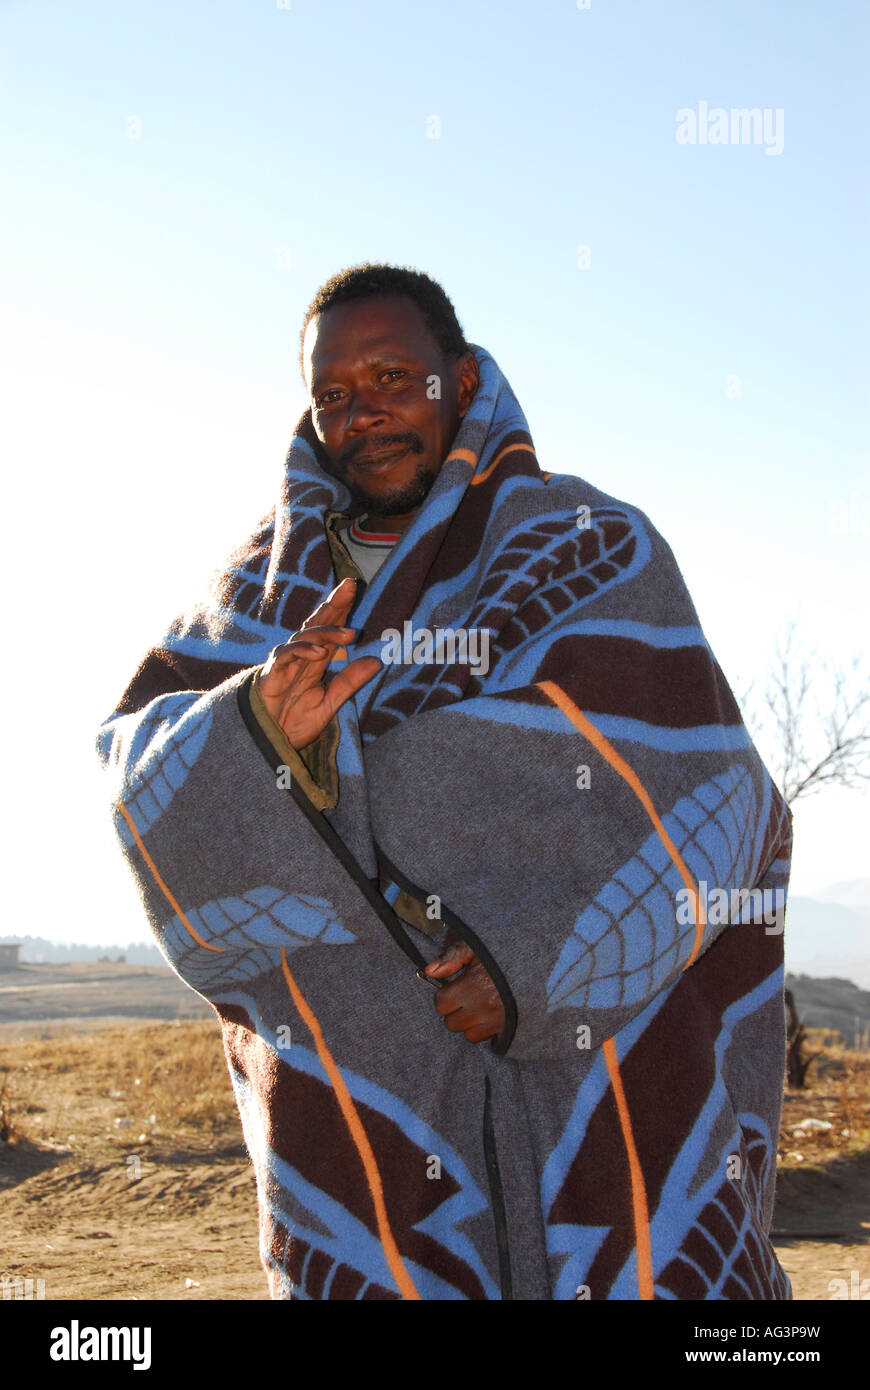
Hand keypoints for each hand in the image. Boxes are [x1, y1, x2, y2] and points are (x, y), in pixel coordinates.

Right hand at [257, 577, 380, 748]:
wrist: (267, 744)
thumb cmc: (293, 722)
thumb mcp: (329, 702)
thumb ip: (349, 682)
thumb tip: (375, 661)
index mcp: (315, 660)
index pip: (330, 627)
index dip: (341, 607)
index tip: (354, 586)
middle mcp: (300, 656)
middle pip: (318, 623)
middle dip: (334, 604)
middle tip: (351, 587)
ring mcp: (285, 663)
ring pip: (305, 637)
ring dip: (326, 633)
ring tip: (348, 635)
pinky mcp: (272, 674)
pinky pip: (286, 656)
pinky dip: (302, 651)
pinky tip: (318, 652)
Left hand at [424, 933, 505, 1043]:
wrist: (537, 965)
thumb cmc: (504, 954)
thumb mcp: (477, 946)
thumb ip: (452, 957)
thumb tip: (429, 971)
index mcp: (473, 985)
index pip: (441, 1004)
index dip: (444, 996)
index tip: (453, 988)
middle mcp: (484, 1007)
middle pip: (451, 1023)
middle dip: (454, 1011)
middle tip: (465, 997)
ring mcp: (496, 1021)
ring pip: (468, 1034)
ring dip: (468, 1023)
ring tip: (477, 1006)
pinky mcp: (508, 1029)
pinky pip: (485, 1039)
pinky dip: (483, 1029)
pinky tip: (488, 1014)